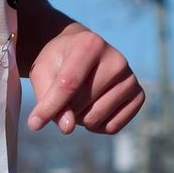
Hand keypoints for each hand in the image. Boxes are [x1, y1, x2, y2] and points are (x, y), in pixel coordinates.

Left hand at [26, 22, 144, 134]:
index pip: (69, 84)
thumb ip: (48, 98)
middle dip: (66, 108)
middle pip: (81, 103)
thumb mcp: (43, 72)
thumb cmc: (57, 61)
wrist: (80, 52)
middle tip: (64, 94)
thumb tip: (68, 128)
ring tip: (78, 100)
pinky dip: (97, 126)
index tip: (34, 123)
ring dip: (80, 118)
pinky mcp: (138, 95)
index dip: (50, 107)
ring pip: (96, 118)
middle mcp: (116, 59)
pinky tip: (93, 109)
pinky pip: (113, 126)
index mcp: (91, 44)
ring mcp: (130, 78)